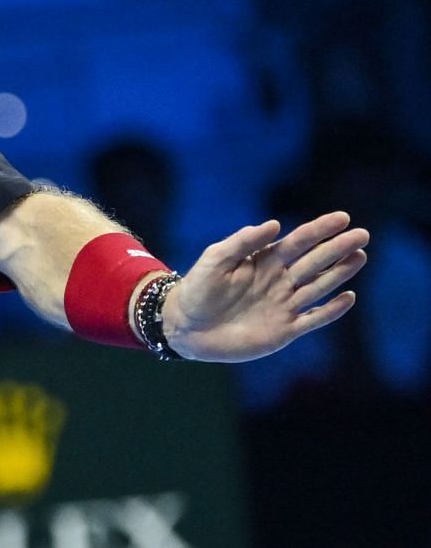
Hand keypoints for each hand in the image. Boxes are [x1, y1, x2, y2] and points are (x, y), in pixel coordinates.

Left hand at [163, 212, 367, 362]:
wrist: (186, 327)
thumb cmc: (197, 289)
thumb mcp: (215, 260)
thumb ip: (242, 242)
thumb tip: (274, 224)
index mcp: (264, 260)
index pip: (298, 241)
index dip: (320, 229)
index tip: (343, 217)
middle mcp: (279, 281)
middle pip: (315, 262)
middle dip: (338, 248)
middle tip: (362, 235)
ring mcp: (283, 305)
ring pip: (319, 287)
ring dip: (340, 273)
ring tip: (360, 257)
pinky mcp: (284, 330)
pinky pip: (313, 319)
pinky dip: (331, 310)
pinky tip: (348, 297)